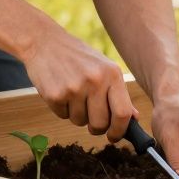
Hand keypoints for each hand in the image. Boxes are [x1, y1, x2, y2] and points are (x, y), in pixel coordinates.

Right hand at [18, 18, 136, 139]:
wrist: (44, 42)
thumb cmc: (77, 57)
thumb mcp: (103, 68)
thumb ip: (118, 94)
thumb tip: (134, 118)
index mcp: (112, 74)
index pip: (123, 113)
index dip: (119, 130)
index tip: (114, 136)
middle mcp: (95, 80)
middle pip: (101, 123)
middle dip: (96, 127)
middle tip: (90, 119)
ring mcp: (74, 88)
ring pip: (80, 122)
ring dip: (77, 115)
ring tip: (72, 94)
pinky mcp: (55, 95)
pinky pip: (62, 116)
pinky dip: (62, 109)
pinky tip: (60, 90)